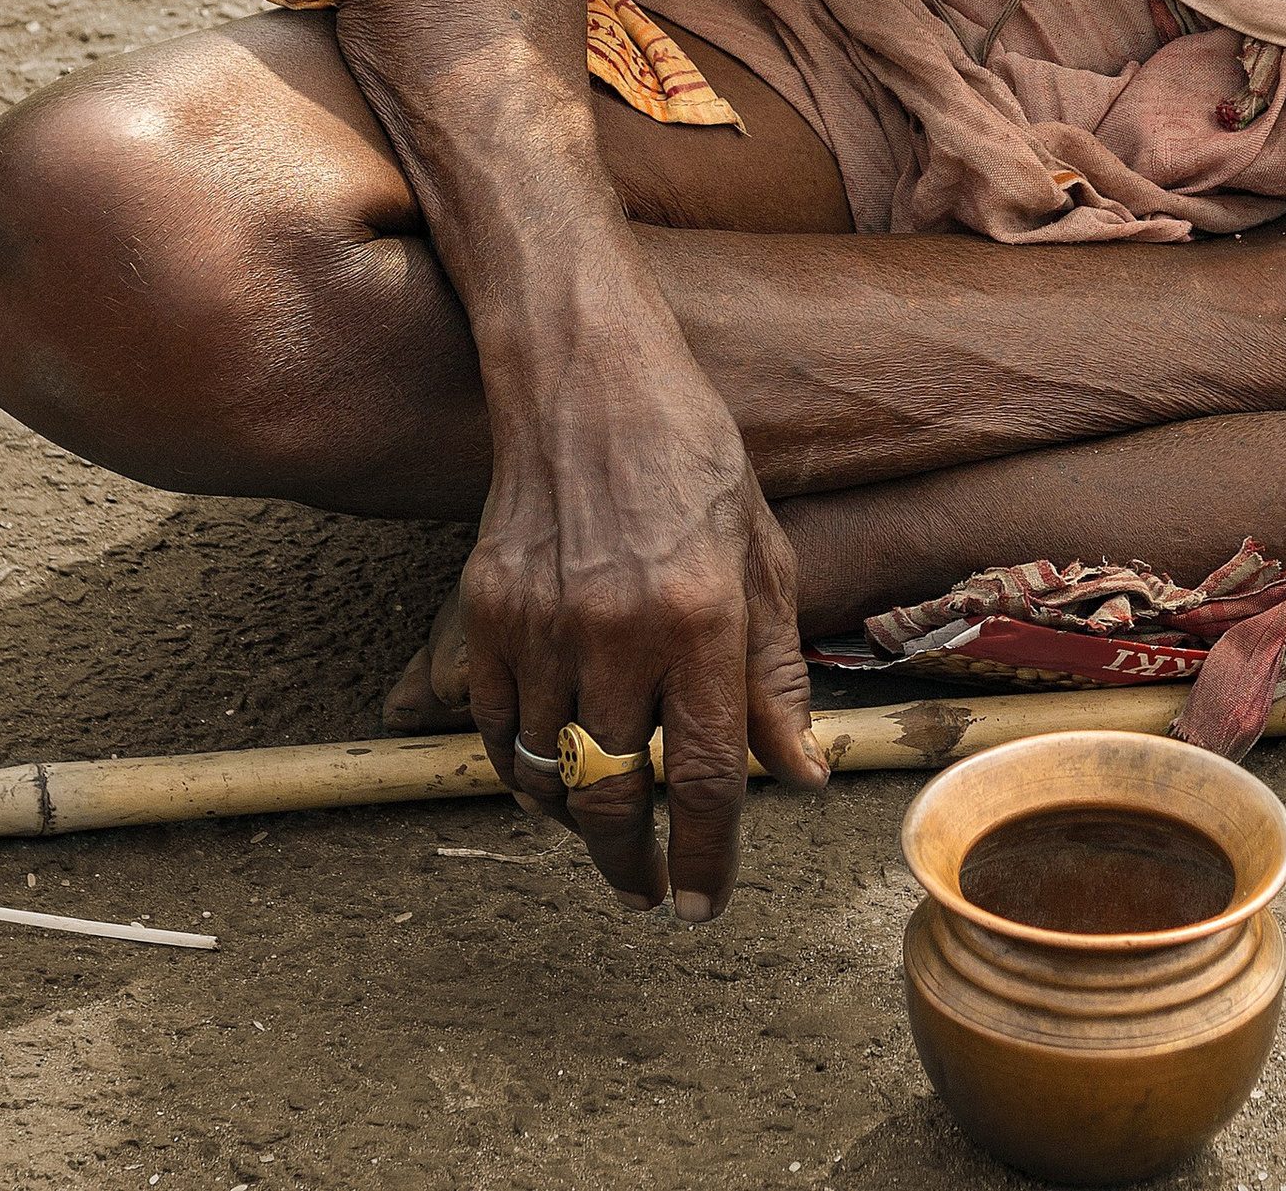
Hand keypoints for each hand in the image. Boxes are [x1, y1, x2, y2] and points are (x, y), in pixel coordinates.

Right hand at [461, 287, 826, 917]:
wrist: (589, 380)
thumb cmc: (691, 460)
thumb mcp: (761, 556)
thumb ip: (775, 674)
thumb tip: (799, 775)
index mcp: (702, 617)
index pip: (706, 777)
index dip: (707, 857)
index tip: (703, 905)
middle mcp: (619, 631)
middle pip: (615, 798)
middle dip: (633, 867)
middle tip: (649, 893)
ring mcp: (543, 623)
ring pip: (550, 774)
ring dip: (578, 821)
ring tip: (608, 833)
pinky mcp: (486, 612)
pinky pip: (496, 731)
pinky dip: (522, 771)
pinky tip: (552, 776)